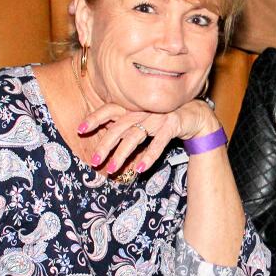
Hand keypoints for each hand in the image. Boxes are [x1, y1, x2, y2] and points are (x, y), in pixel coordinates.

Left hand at [80, 99, 220, 178]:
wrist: (195, 114)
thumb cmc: (165, 117)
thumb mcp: (144, 117)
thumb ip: (127, 122)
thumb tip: (106, 133)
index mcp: (134, 106)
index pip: (110, 109)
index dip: (95, 118)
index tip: (80, 129)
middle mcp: (144, 109)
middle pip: (119, 127)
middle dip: (105, 144)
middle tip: (94, 161)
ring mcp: (158, 117)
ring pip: (135, 136)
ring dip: (122, 154)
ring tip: (111, 169)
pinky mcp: (172, 125)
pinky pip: (158, 143)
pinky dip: (149, 156)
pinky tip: (141, 169)